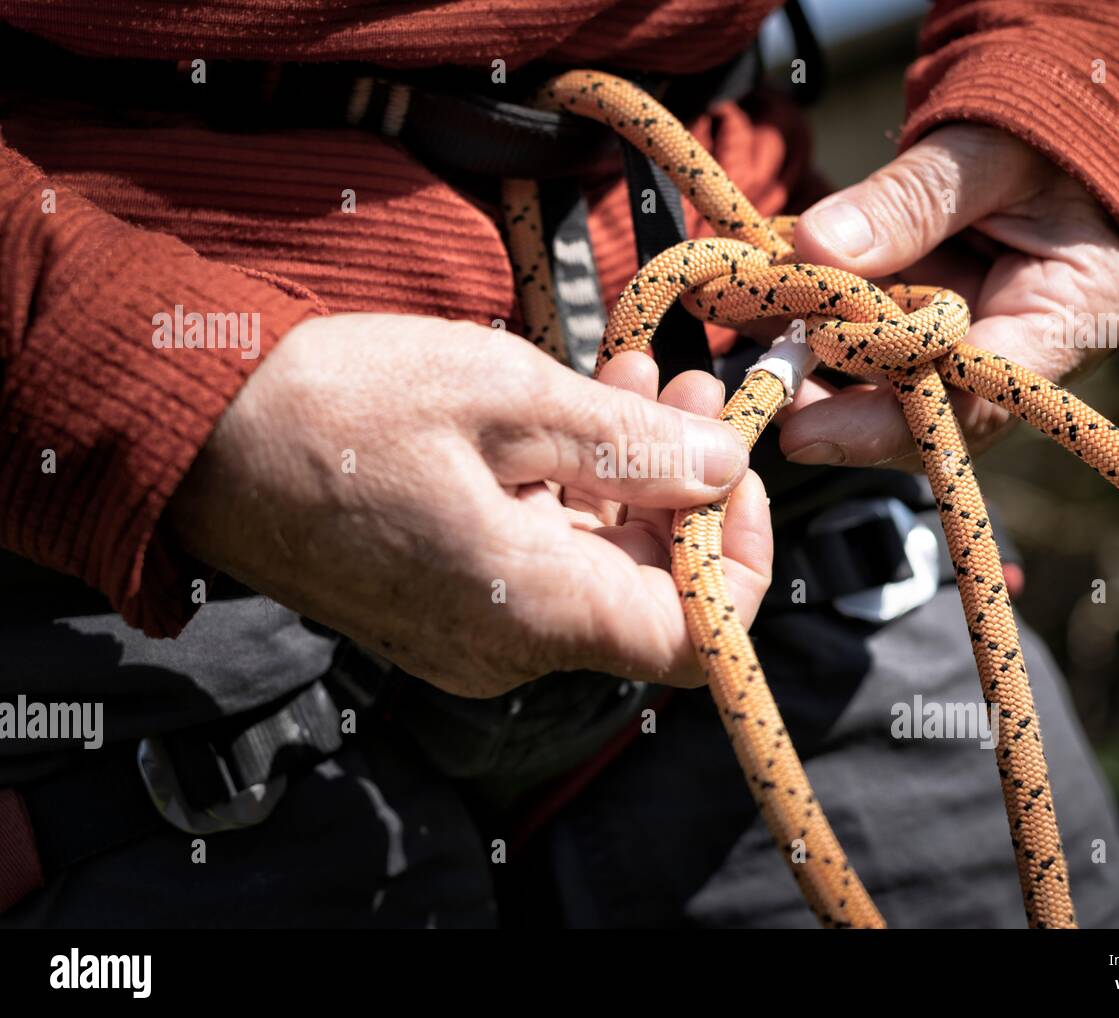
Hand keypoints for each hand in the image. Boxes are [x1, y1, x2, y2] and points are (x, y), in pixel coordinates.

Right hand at [166, 313, 769, 696]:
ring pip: (595, 569)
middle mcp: (509, 646)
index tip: (739, 472)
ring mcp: (472, 631)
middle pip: (648, 593)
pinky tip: (578, 412)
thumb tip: (724, 466)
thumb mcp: (505, 398)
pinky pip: (538, 561)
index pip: (694, 642)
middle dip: (686, 489)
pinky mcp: (444, 603)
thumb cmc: (337, 408)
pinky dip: (574, 493)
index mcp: (532, 610)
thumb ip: (631, 443)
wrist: (197, 438)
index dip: (742, 563)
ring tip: (642, 376)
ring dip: (631, 477)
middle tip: (691, 383)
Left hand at [783, 124, 1118, 466]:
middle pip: (917, 413)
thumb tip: (817, 247)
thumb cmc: (1055, 131)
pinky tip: (761, 300)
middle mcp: (1013, 353)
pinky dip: (814, 323)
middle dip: (831, 404)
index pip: (972, 405)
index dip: (885, 427)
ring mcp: (966, 343)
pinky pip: (868, 340)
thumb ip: (913, 200)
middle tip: (760, 382)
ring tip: (745, 323)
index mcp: (1064, 323)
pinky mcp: (928, 324)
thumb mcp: (992, 152)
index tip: (806, 433)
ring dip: (810, 365)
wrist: (1070, 115)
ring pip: (882, 384)